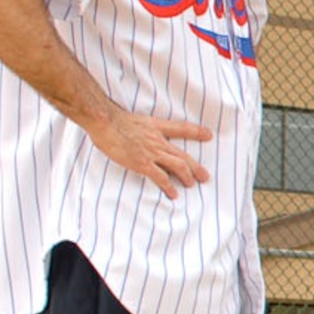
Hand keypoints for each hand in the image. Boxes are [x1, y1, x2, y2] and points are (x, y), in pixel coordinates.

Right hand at [83, 110, 212, 197]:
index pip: (182, 128)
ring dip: (187, 177)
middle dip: (196, 167)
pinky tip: (173, 194)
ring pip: (178, 166)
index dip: (197, 131)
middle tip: (205, 176)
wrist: (104, 121)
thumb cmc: (112, 119)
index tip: (209, 135)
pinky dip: (168, 187)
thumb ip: (143, 127)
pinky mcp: (142, 163)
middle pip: (183, 155)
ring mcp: (151, 152)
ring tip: (191, 185)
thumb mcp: (135, 119)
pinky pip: (160, 177)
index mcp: (156, 126)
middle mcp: (158, 140)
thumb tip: (140, 132)